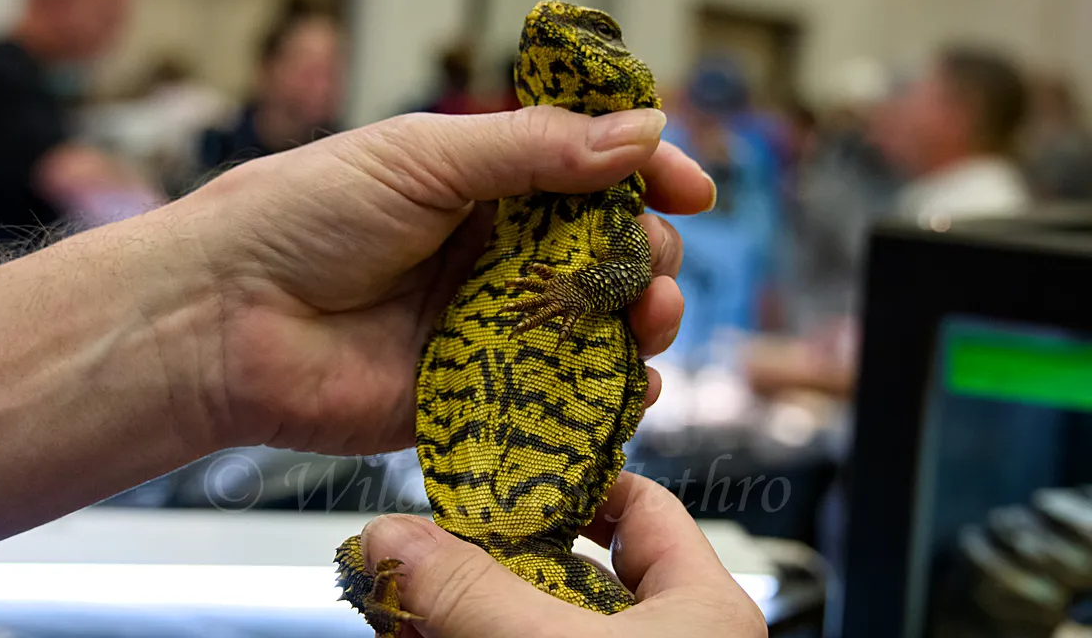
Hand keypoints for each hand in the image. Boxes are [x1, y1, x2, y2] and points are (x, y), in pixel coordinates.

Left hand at [174, 107, 715, 453]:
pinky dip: (607, 391)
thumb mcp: (422, 157)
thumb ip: (534, 150)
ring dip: (641, 317)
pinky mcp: (476, 392)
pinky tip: (629, 382)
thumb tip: (641, 130)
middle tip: (645, 259)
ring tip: (646, 314)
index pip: (587, 170)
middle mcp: (492, 251)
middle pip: (606, 249)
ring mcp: (487, 323)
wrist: (222, 320)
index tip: (691, 188)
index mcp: (481, 181)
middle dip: (647, 251)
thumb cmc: (303, 216)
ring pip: (596, 321)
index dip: (647, 174)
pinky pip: (560, 393)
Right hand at [356, 472, 767, 636]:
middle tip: (428, 541)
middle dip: (491, 557)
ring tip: (406, 596)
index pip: (638, 508)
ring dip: (468, 613)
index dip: (570, 482)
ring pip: (533, 628)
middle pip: (570, 574)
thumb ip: (471, 594)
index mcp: (702, 612)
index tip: (498, 473)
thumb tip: (392, 536)